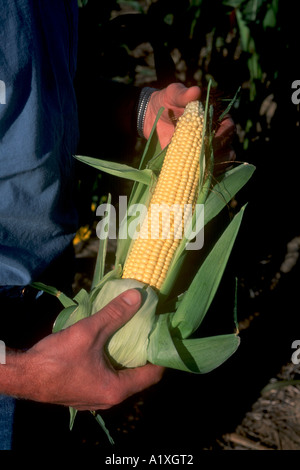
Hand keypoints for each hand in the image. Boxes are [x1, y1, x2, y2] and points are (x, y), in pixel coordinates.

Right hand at [17, 289, 163, 410]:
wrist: (23, 375)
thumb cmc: (58, 358)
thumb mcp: (89, 332)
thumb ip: (115, 314)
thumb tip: (138, 296)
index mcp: (116, 390)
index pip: (152, 375)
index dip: (160, 355)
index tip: (163, 336)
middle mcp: (109, 399)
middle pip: (137, 377)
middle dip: (143, 355)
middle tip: (147, 332)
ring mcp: (94, 399)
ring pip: (120, 378)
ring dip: (126, 359)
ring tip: (130, 335)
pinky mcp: (82, 393)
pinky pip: (105, 378)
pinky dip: (111, 364)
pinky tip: (106, 346)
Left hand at [144, 83, 235, 170]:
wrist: (152, 117)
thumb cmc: (166, 101)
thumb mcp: (172, 94)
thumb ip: (183, 93)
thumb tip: (195, 91)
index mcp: (215, 115)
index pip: (228, 126)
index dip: (223, 133)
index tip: (211, 138)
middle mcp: (216, 132)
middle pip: (228, 144)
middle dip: (218, 150)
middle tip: (203, 154)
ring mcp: (208, 148)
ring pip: (223, 159)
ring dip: (216, 164)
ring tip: (201, 166)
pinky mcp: (198, 160)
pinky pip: (208, 169)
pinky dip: (205, 173)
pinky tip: (196, 174)